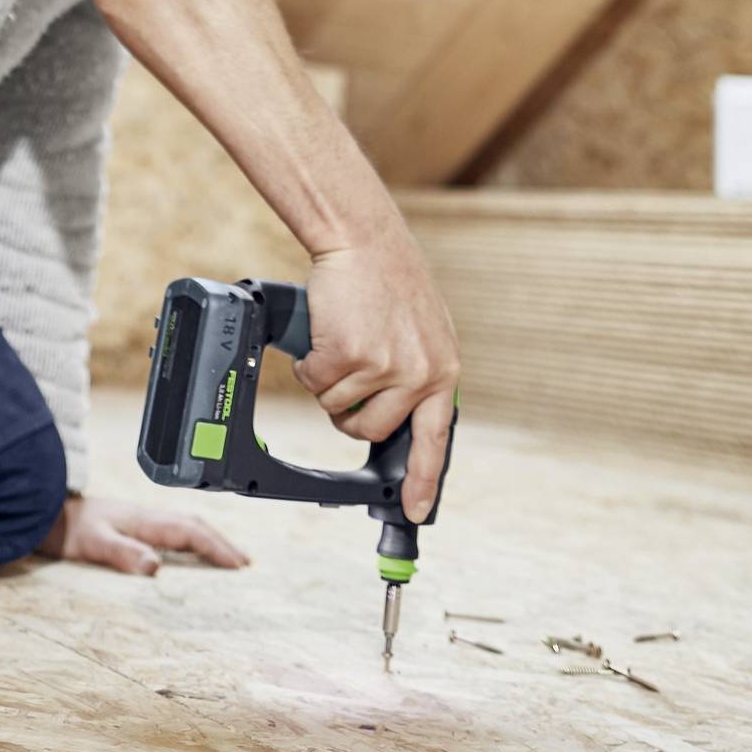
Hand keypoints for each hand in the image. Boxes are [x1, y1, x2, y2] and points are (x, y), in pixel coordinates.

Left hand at [35, 492, 251, 576]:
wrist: (42, 510)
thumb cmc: (65, 528)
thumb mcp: (93, 544)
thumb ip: (123, 554)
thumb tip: (156, 566)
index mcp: (144, 520)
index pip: (189, 532)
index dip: (217, 547)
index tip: (239, 564)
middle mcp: (146, 516)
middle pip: (194, 524)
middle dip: (221, 542)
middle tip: (244, 563)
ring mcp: (139, 517)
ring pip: (185, 525)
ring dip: (208, 539)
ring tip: (226, 557)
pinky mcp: (130, 522)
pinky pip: (171, 530)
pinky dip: (190, 540)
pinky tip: (188, 551)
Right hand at [292, 227, 459, 525]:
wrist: (363, 239)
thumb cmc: (387, 281)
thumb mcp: (423, 332)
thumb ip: (418, 374)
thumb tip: (399, 419)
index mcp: (443, 372)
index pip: (434, 441)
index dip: (421, 481)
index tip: (412, 512)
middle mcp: (419, 374)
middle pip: (369, 431)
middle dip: (347, 414)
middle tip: (344, 377)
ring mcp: (386, 366)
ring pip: (337, 408)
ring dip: (327, 382)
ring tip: (338, 341)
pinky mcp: (350, 354)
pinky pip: (314, 382)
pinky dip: (308, 363)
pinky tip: (322, 333)